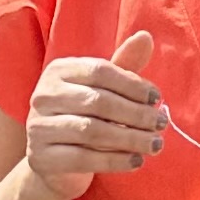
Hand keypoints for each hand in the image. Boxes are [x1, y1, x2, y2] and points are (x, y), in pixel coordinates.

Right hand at [24, 31, 165, 199]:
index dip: (133, 84)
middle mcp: (44, 95)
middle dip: (136, 114)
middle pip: (98, 101)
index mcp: (59, 70)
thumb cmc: (86, 116)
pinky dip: (115, 160)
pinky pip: (84, 158)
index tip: (157, 98)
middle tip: (161, 124)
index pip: (101, 71)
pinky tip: (137, 161)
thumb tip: (146, 36)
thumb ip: (124, 66)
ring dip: (131, 139)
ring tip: (155, 144)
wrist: (56, 163)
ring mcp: (38, 127)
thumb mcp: (104, 89)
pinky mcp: (41, 158)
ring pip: (92, 131)